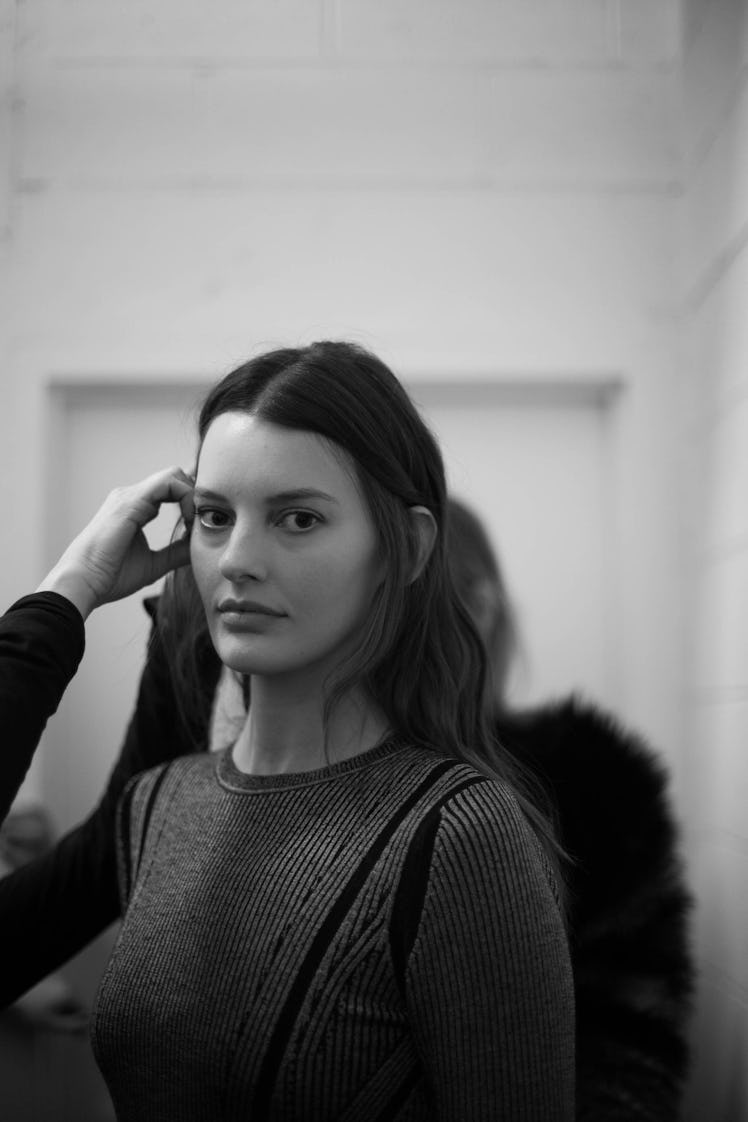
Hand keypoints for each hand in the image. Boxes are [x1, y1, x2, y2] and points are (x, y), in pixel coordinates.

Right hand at [36, 466, 194, 619]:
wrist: (85, 582)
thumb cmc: (111, 576)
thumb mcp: (154, 563)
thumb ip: (176, 551)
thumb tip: (198, 545)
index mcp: (136, 507)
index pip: (171, 488)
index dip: (191, 500)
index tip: (200, 525)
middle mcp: (132, 497)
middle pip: (175, 477)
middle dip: (196, 495)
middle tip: (203, 521)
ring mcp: (130, 496)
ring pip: (173, 475)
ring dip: (192, 495)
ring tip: (194, 522)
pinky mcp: (131, 501)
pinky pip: (168, 482)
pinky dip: (185, 496)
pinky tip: (187, 519)